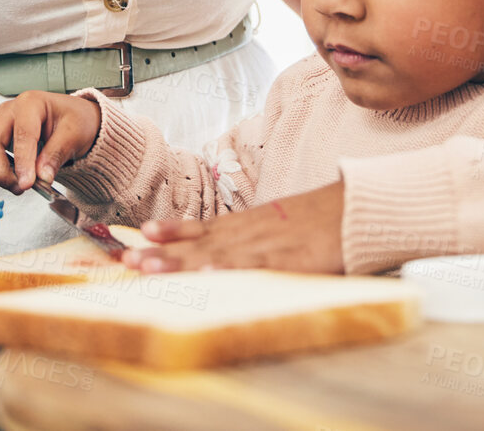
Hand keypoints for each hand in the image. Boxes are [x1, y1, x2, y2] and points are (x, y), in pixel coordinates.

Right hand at [0, 90, 101, 192]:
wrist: (71, 120)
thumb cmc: (73, 120)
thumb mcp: (75, 134)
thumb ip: (57, 154)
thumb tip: (42, 176)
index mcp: (31, 103)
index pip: (22, 134)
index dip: (23, 162)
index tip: (27, 183)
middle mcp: (9, 110)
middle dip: (0, 170)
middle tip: (19, 187)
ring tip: (16, 183)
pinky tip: (9, 175)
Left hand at [121, 182, 346, 274]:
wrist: (358, 208)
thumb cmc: (322, 221)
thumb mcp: (281, 224)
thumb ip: (255, 235)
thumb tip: (227, 250)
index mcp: (248, 224)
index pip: (200, 227)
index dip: (169, 232)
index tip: (136, 236)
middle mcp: (250, 232)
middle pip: (198, 243)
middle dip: (160, 253)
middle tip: (125, 260)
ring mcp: (267, 245)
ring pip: (215, 255)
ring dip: (180, 261)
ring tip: (148, 267)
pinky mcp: (288, 260)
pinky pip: (254, 267)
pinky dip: (230, 270)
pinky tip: (206, 275)